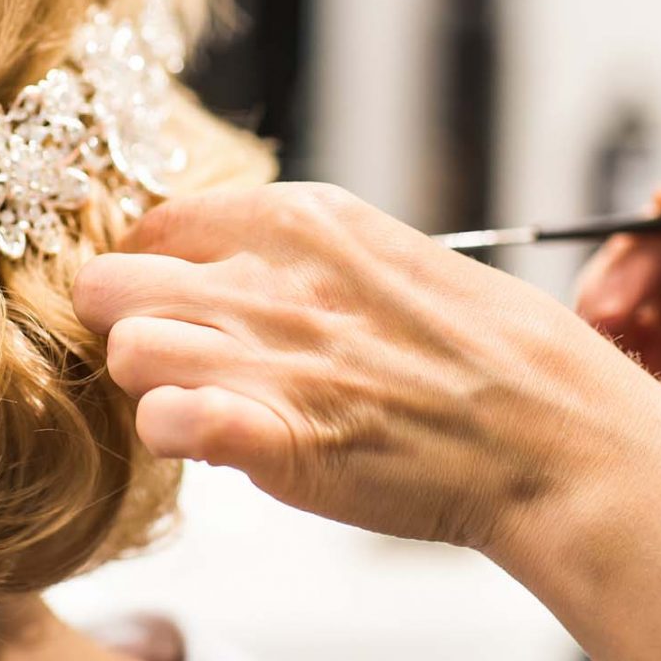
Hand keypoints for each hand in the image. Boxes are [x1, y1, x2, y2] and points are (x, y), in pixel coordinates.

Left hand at [73, 183, 660, 554]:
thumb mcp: (377, 252)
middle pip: (111, 283)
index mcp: (295, 220)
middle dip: (128, 324)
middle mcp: (270, 275)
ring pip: (125, 351)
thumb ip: (287, 253)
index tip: (175, 305)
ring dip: (149, 387)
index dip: (152, 274)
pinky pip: (164, 420)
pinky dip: (172, 436)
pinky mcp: (278, 436)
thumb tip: (213, 265)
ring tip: (199, 403)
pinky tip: (210, 440)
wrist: (550, 431)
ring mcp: (271, 354)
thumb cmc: (473, 346)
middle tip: (171, 357)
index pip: (153, 226)